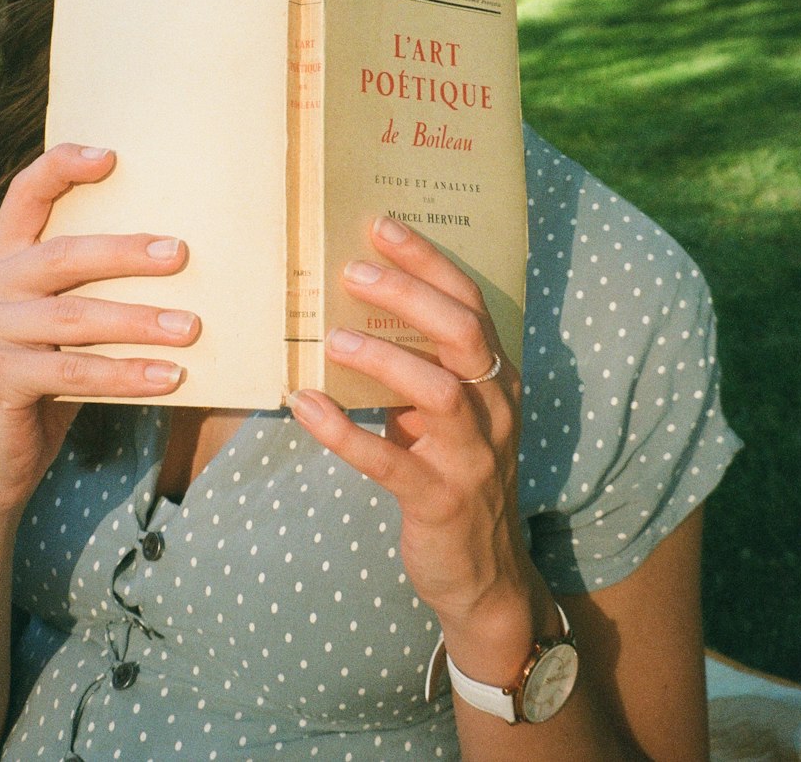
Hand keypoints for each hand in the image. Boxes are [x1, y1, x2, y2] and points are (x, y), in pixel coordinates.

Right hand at [0, 143, 197, 521]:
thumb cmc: (44, 383)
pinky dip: (126, 374)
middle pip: (63, 254)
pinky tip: (169, 378)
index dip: (63, 166)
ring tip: (191, 327)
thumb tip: (180, 259)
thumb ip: (90, 289)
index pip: (26, 194)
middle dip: (128, 252)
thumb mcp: (61, 327)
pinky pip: (72, 370)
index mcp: (1, 258)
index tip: (112, 156)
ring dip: (140, 321)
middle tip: (182, 254)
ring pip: (74, 315)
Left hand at [288, 217, 553, 665]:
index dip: (428, 260)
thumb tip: (353, 302)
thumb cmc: (453, 471)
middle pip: (461, 334)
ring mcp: (471, 457)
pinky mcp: (439, 501)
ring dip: (381, 359)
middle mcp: (493, 409)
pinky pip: (389, 462)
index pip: (470, 302)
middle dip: (408, 294)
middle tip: (352, 269)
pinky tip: (305, 407)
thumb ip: (422, 363)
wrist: (483, 575)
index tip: (382, 225)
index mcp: (496, 377)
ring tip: (332, 338)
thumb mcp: (450, 413)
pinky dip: (344, 432)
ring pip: (436, 393)